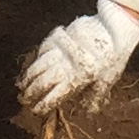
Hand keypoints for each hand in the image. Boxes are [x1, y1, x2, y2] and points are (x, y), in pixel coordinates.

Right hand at [18, 1, 138, 112]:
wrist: (115, 27)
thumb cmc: (114, 56)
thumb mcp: (109, 79)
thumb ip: (96, 96)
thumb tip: (87, 110)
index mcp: (78, 78)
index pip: (54, 96)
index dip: (42, 105)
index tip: (36, 110)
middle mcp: (67, 65)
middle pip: (42, 82)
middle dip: (30, 92)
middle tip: (24, 99)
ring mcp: (61, 50)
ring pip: (38, 65)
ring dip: (28, 76)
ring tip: (23, 84)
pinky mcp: (59, 36)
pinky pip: (43, 49)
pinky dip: (36, 58)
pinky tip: (33, 64)